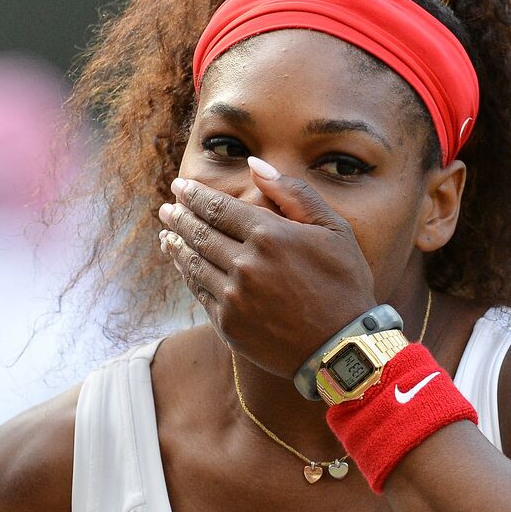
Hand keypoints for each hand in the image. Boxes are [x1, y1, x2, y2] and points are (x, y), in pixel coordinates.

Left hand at [158, 157, 376, 378]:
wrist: (342, 347)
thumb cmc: (344, 283)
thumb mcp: (334, 228)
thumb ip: (294, 192)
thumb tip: (255, 164)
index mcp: (269, 235)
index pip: (217, 208)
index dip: (194, 196)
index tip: (180, 187)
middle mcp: (245, 264)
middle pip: (200, 233)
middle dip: (180, 217)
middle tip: (167, 208)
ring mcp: (233, 296)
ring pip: (194, 263)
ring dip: (177, 245)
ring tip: (167, 234)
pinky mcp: (228, 323)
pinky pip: (199, 292)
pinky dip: (187, 274)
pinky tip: (183, 264)